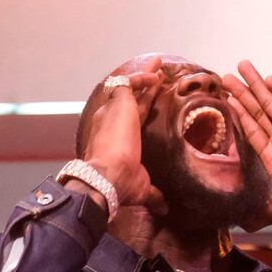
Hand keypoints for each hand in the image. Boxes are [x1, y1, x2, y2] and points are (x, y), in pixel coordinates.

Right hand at [82, 56, 166, 213]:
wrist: (107, 178)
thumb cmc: (120, 185)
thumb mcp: (142, 187)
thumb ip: (154, 194)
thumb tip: (164, 206)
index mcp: (116, 139)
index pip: (132, 118)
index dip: (143, 107)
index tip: (153, 98)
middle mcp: (110, 121)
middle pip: (129, 98)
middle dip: (144, 85)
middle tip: (157, 74)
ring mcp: (112, 111)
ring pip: (128, 86)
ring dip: (144, 75)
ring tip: (158, 65)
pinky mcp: (118, 103)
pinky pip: (128, 82)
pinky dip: (142, 77)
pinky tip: (157, 76)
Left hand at [223, 61, 271, 249]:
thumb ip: (256, 212)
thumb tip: (241, 225)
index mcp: (271, 162)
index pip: (249, 133)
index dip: (236, 117)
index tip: (222, 102)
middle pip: (256, 113)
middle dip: (241, 95)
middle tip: (225, 77)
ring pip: (271, 104)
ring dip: (256, 86)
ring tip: (241, 67)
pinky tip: (269, 80)